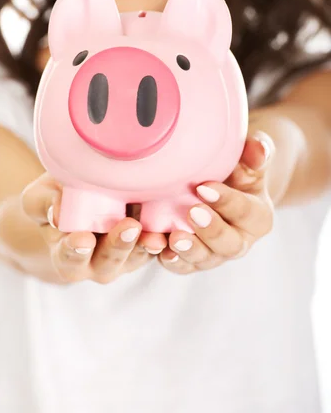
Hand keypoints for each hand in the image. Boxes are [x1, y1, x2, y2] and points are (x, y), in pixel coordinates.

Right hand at [21, 173, 166, 283]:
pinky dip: (166, 236)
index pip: (68, 259)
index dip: (74, 251)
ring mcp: (125, 256)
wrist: (79, 190)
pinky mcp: (147, 243)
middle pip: (109, 262)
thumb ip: (44, 204)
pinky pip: (159, 244)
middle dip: (119, 246)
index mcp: (66, 255)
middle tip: (128, 227)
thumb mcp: (40, 195)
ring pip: (137, 256)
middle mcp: (96, 262)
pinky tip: (174, 226)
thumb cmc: (54, 195)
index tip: (82, 239)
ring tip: (154, 232)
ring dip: (146, 245)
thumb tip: (57, 212)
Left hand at [158, 131, 274, 273]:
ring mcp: (214, 254)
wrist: (217, 184)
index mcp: (258, 217)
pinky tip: (156, 247)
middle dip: (211, 230)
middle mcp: (239, 241)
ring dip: (189, 250)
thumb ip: (256, 153)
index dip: (227, 201)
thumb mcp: (247, 159)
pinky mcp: (190, 260)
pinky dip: (169, 259)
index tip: (204, 187)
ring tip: (174, 238)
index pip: (246, 211)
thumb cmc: (235, 168)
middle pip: (230, 244)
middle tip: (192, 212)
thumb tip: (258, 149)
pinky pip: (181, 265)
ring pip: (204, 259)